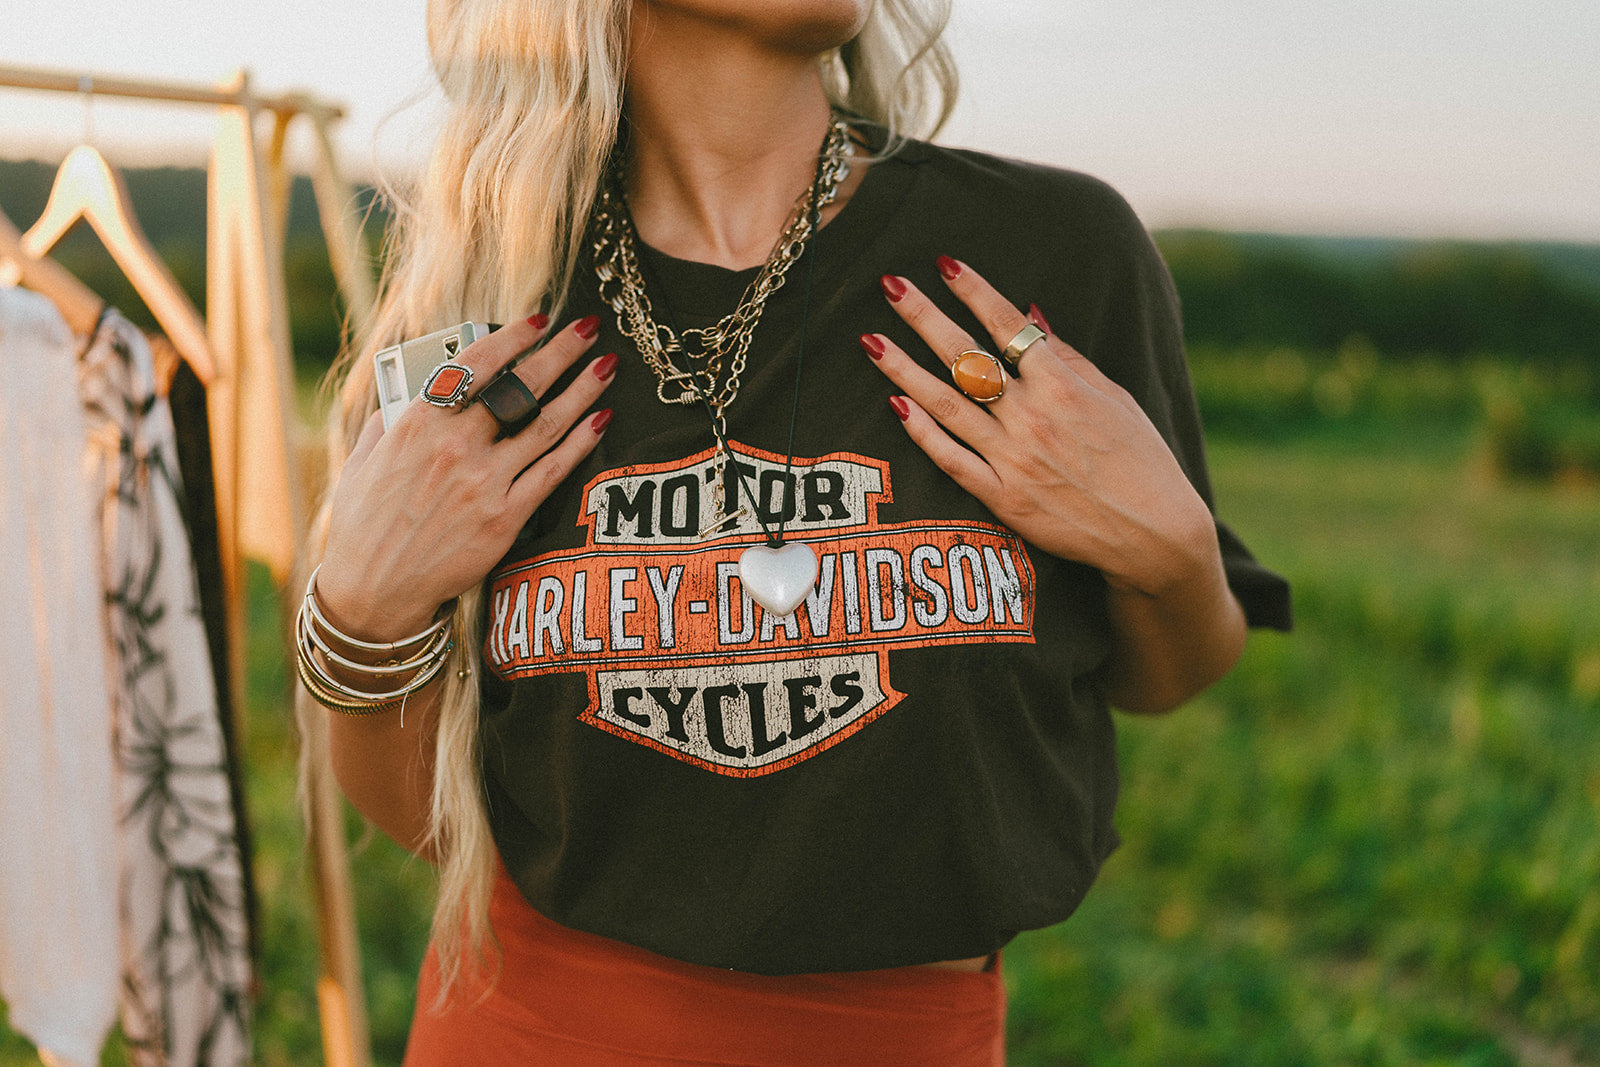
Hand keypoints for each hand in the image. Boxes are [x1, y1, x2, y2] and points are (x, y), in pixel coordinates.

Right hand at [318, 314, 616, 640]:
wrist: (372, 590)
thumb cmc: (363, 526)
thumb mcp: (363, 461)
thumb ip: (389, 422)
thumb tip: (412, 392)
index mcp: (417, 424)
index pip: (475, 365)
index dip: (513, 338)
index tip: (539, 321)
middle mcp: (454, 447)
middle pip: (520, 387)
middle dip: (561, 353)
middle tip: (587, 328)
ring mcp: (483, 482)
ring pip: (546, 424)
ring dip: (582, 390)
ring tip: (606, 367)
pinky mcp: (505, 518)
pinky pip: (553, 471)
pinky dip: (581, 442)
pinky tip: (601, 420)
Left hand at [864, 259, 1217, 596]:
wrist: (1155, 534)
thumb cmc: (1140, 459)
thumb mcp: (1115, 397)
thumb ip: (1068, 357)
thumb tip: (1030, 315)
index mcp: (1064, 385)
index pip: (1007, 327)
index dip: (973, 291)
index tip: (944, 263)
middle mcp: (1034, 417)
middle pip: (965, 358)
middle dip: (924, 317)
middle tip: (890, 286)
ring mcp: (1015, 459)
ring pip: (947, 405)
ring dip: (905, 370)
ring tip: (872, 342)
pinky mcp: (1004, 500)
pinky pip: (952, 461)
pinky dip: (922, 433)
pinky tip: (895, 406)